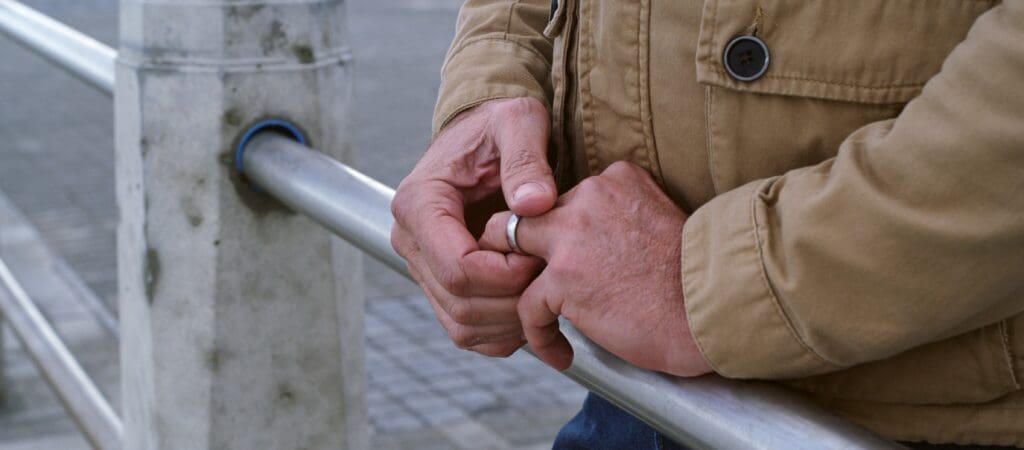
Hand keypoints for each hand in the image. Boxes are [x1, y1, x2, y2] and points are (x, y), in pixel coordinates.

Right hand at [391, 98, 555, 355]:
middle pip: (460, 303)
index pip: (457, 266)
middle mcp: (412, 240)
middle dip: (514, 300)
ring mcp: (423, 267)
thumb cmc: (499, 125)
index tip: (541, 257)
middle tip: (551, 274)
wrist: (485, 136)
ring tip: (545, 289)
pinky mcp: (440, 286)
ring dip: (511, 321)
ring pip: (463, 325)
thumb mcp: (518, 121)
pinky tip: (532, 304)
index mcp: (420, 203)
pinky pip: (468, 331)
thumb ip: (526, 158)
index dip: (506, 274)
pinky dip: (503, 332)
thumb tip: (533, 204)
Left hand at [479, 161, 712, 376]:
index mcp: (615, 179)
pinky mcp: (563, 280)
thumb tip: (593, 246)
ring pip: (509, 252)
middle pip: (526, 215)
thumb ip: (620, 218)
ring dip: (513, 287)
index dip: (557, 232)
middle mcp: (588, 198)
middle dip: (519, 249)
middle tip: (524, 282)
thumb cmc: (695, 279)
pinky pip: (526, 306)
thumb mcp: (658, 220)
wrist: (714, 308)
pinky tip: (560, 352)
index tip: (567, 262)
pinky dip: (538, 334)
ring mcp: (571, 237)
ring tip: (533, 318)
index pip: (562, 197)